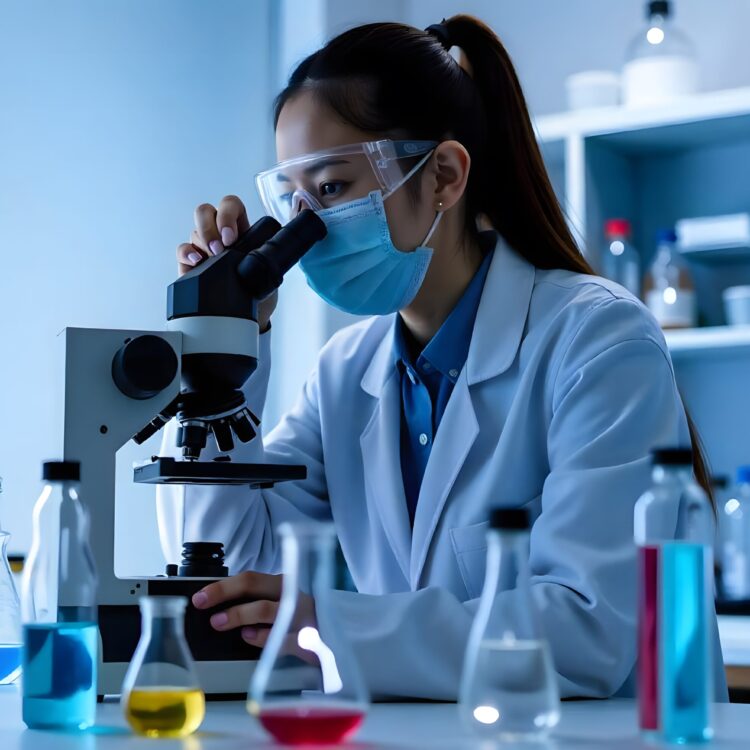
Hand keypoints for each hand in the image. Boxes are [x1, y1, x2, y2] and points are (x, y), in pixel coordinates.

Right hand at [176, 195, 278, 331]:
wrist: (251, 314)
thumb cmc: (260, 291)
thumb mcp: (269, 273)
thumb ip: (265, 260)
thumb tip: (262, 256)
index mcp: (241, 229)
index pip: (230, 205)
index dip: (227, 214)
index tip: (231, 237)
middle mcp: (220, 234)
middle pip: (205, 211)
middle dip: (210, 227)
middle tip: (220, 248)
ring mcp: (204, 247)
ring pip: (195, 230)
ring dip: (203, 241)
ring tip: (212, 259)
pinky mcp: (191, 264)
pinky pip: (183, 250)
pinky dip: (187, 253)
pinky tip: (197, 263)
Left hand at [192, 571, 315, 652]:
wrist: (333, 640)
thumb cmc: (298, 622)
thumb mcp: (279, 605)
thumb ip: (255, 603)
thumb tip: (216, 607)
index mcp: (281, 584)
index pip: (248, 579)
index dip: (221, 586)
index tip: (199, 597)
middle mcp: (290, 594)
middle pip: (255, 585)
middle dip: (225, 593)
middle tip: (202, 604)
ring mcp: (299, 616)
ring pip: (268, 609)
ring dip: (240, 614)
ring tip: (219, 622)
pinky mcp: (306, 638)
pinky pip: (280, 638)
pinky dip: (261, 637)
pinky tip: (248, 637)